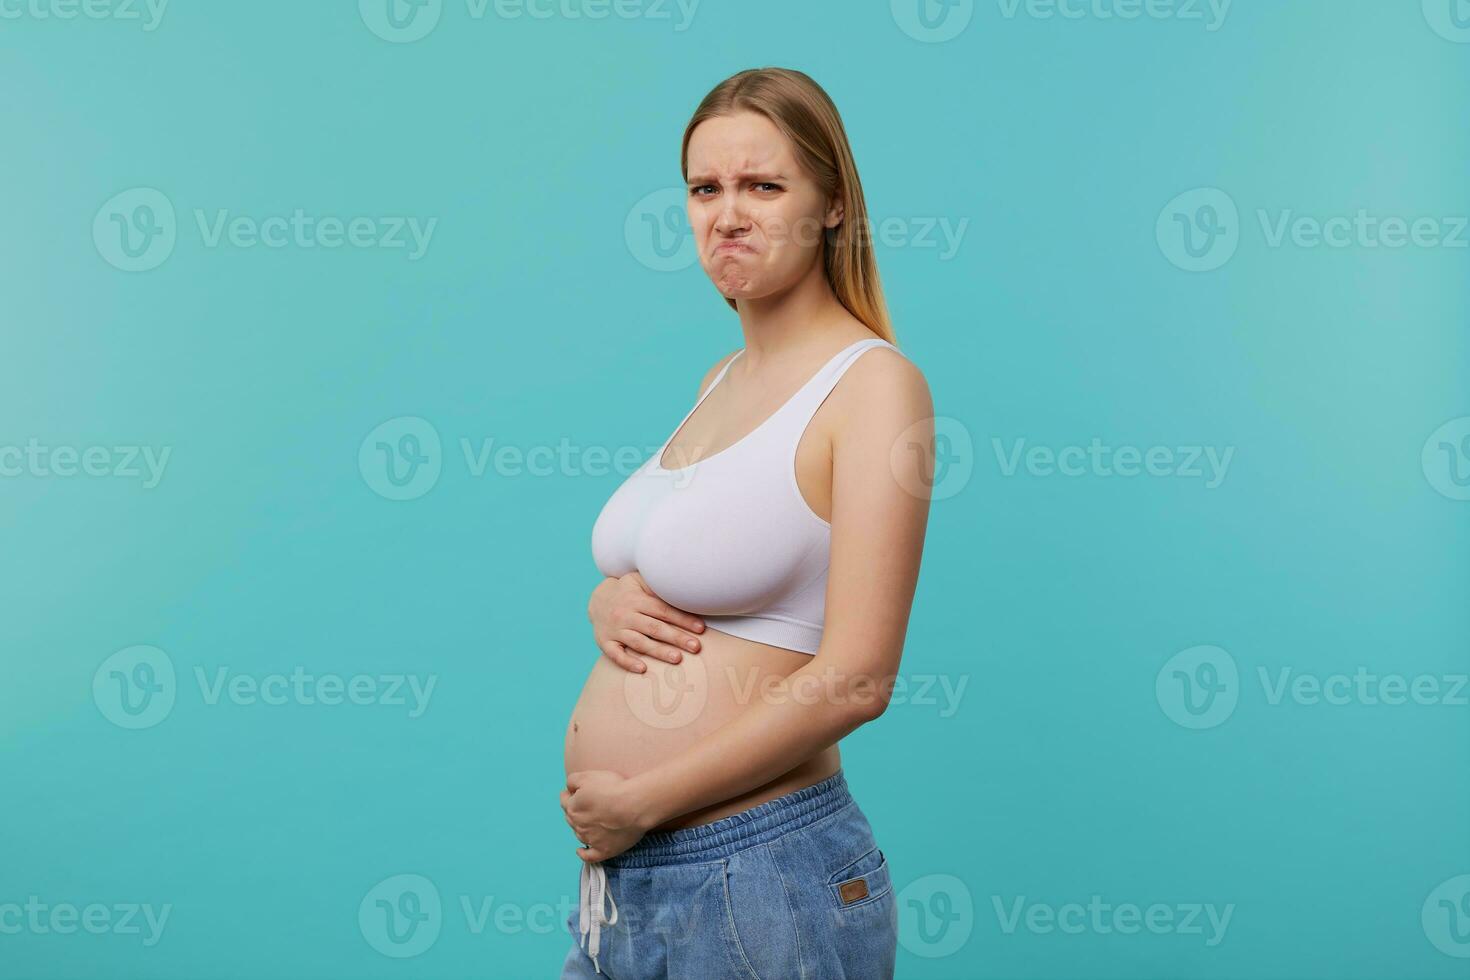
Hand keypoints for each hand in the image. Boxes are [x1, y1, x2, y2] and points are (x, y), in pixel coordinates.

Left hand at [560, 770, 657, 862]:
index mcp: (573, 807)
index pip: (564, 800)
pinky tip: (581, 850)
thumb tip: (568, 788)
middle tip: (587, 804)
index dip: (570, 794)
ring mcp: (590, 839)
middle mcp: (578, 825)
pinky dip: (583, 854)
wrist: (634, 806)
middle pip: (571, 817)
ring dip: (581, 828)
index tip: (576, 792)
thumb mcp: (587, 776)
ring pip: (579, 834)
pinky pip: (589, 856)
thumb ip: (572, 781)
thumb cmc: (613, 789)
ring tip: (591, 822)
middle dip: (575, 810)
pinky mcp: (604, 850)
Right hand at [589, 572, 705, 673]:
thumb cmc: (627, 591)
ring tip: (677, 658)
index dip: (683, 619)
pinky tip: (642, 669)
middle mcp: (625, 615)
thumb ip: (657, 587)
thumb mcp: (639, 581)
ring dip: (659, 651)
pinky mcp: (605, 642)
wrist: (597, 599)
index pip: (663, 610)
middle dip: (677, 638)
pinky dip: (628, 662)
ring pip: (639, 643)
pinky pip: (616, 655)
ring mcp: (615, 630)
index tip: (700, 629)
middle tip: (696, 647)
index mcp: (636, 600)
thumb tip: (683, 592)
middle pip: (655, 628)